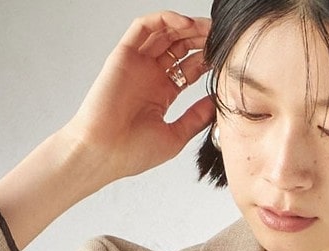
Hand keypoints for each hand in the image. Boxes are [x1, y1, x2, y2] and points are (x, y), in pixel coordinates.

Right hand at [58, 11, 215, 182]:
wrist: (103, 153)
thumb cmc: (131, 153)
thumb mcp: (176, 136)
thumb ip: (197, 117)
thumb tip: (218, 103)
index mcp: (162, 94)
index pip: (189, 67)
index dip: (208, 59)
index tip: (225, 58)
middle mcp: (149, 76)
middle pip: (180, 46)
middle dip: (202, 38)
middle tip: (220, 37)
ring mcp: (137, 64)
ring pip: (164, 32)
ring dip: (187, 26)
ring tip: (207, 29)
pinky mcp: (123, 55)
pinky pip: (143, 26)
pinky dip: (164, 19)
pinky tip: (185, 24)